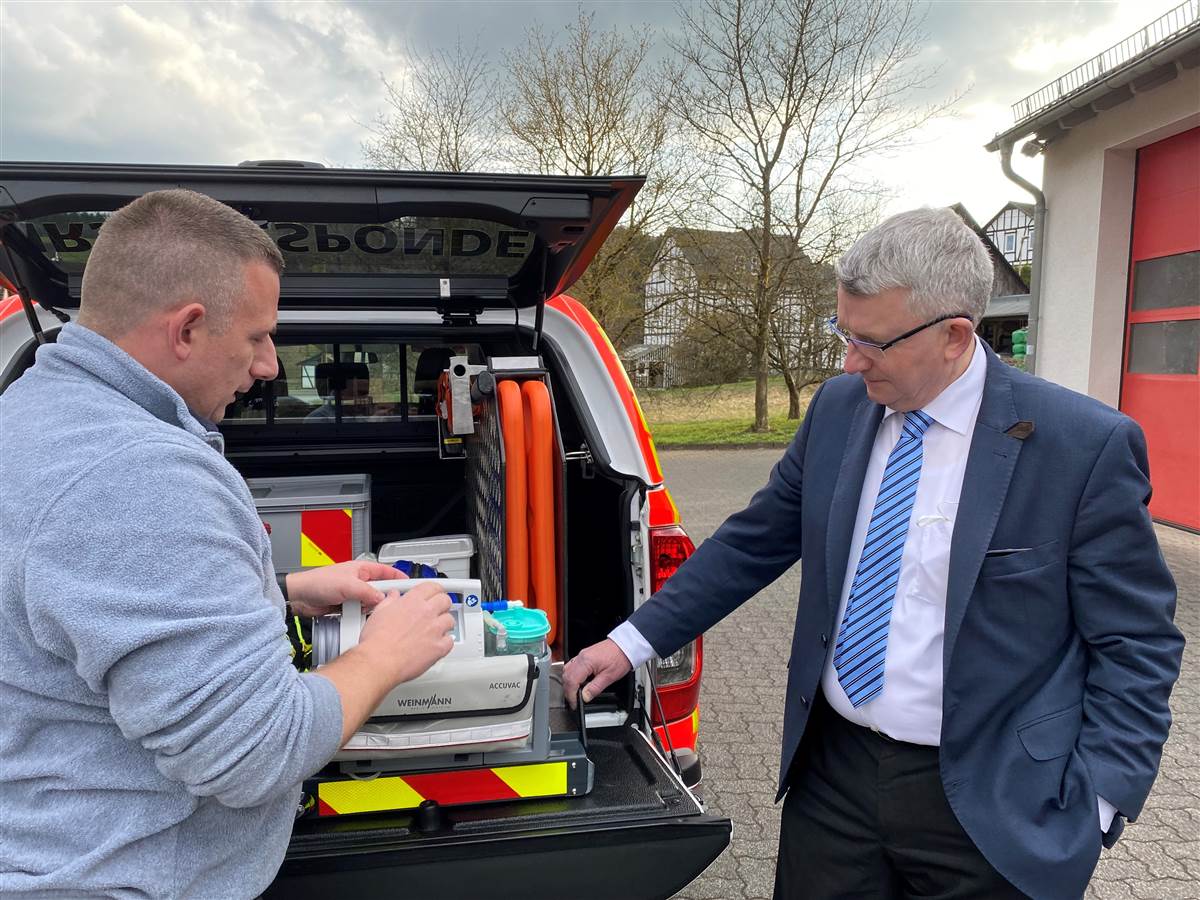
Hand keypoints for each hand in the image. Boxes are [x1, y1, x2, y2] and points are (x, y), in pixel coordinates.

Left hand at [285, 560, 402, 616]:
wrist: (299, 598)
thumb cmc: (317, 583)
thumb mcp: (347, 586)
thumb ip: (367, 592)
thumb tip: (382, 599)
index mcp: (361, 569)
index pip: (387, 572)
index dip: (399, 578)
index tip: (411, 586)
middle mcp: (359, 581)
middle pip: (380, 590)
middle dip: (382, 598)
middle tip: (385, 604)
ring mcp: (352, 595)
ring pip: (371, 603)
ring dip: (369, 608)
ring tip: (363, 609)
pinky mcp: (346, 607)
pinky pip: (360, 612)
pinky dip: (360, 615)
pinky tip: (356, 616)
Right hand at [357, 581, 455, 684]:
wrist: (379, 661)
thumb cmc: (376, 641)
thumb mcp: (379, 613)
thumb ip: (390, 601)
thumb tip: (394, 595)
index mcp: (412, 601)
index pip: (433, 587)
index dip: (434, 591)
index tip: (433, 595)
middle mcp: (426, 612)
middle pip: (445, 600)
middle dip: (442, 605)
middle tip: (436, 611)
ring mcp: (435, 629)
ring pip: (450, 620)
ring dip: (444, 624)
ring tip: (434, 630)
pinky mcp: (439, 647)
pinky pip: (450, 640)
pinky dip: (445, 642)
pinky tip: (435, 644)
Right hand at [562, 639, 631, 709]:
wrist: (625, 645)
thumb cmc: (620, 658)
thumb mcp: (609, 677)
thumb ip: (595, 688)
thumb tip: (584, 697)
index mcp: (586, 661)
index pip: (571, 681)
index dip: (570, 695)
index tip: (574, 703)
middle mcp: (581, 657)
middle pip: (566, 676)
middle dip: (568, 690)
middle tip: (574, 701)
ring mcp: (581, 655)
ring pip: (567, 671)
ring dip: (569, 683)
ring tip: (576, 693)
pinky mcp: (584, 655)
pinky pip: (573, 666)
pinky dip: (573, 676)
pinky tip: (580, 682)